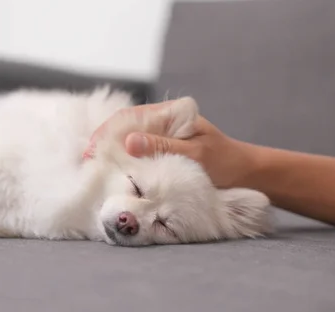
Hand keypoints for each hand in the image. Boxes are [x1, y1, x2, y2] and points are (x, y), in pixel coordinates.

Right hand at [83, 100, 259, 188]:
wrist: (247, 175)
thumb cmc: (226, 163)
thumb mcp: (195, 155)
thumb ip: (162, 147)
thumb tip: (128, 142)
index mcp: (171, 113)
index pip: (129, 117)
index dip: (107, 133)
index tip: (91, 152)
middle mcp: (164, 121)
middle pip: (124, 127)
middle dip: (104, 144)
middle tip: (87, 164)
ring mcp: (163, 136)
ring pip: (128, 140)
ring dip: (111, 153)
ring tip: (95, 169)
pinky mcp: (164, 150)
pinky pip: (138, 153)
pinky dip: (124, 162)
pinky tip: (113, 172)